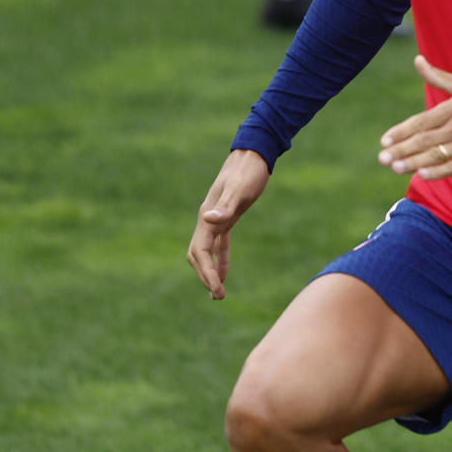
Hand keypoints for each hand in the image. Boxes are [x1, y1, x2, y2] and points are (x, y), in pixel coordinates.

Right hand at [187, 148, 271, 299]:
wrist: (253, 154)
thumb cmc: (248, 171)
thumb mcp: (239, 189)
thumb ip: (225, 206)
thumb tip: (208, 220)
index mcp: (207, 216)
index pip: (200, 252)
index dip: (207, 272)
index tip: (217, 288)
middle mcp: (208, 220)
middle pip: (198, 256)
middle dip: (205, 277)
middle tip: (218, 296)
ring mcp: (216, 219)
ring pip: (207, 252)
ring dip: (210, 272)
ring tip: (218, 294)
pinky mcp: (228, 217)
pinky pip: (219, 244)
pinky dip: (221, 259)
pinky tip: (225, 274)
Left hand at [378, 55, 451, 176]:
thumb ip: (439, 77)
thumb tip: (417, 60)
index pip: (422, 121)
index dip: (401, 131)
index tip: (384, 140)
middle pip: (425, 141)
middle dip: (401, 150)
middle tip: (382, 159)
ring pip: (436, 156)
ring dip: (413, 163)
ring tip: (395, 168)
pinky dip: (437, 172)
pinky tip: (422, 175)